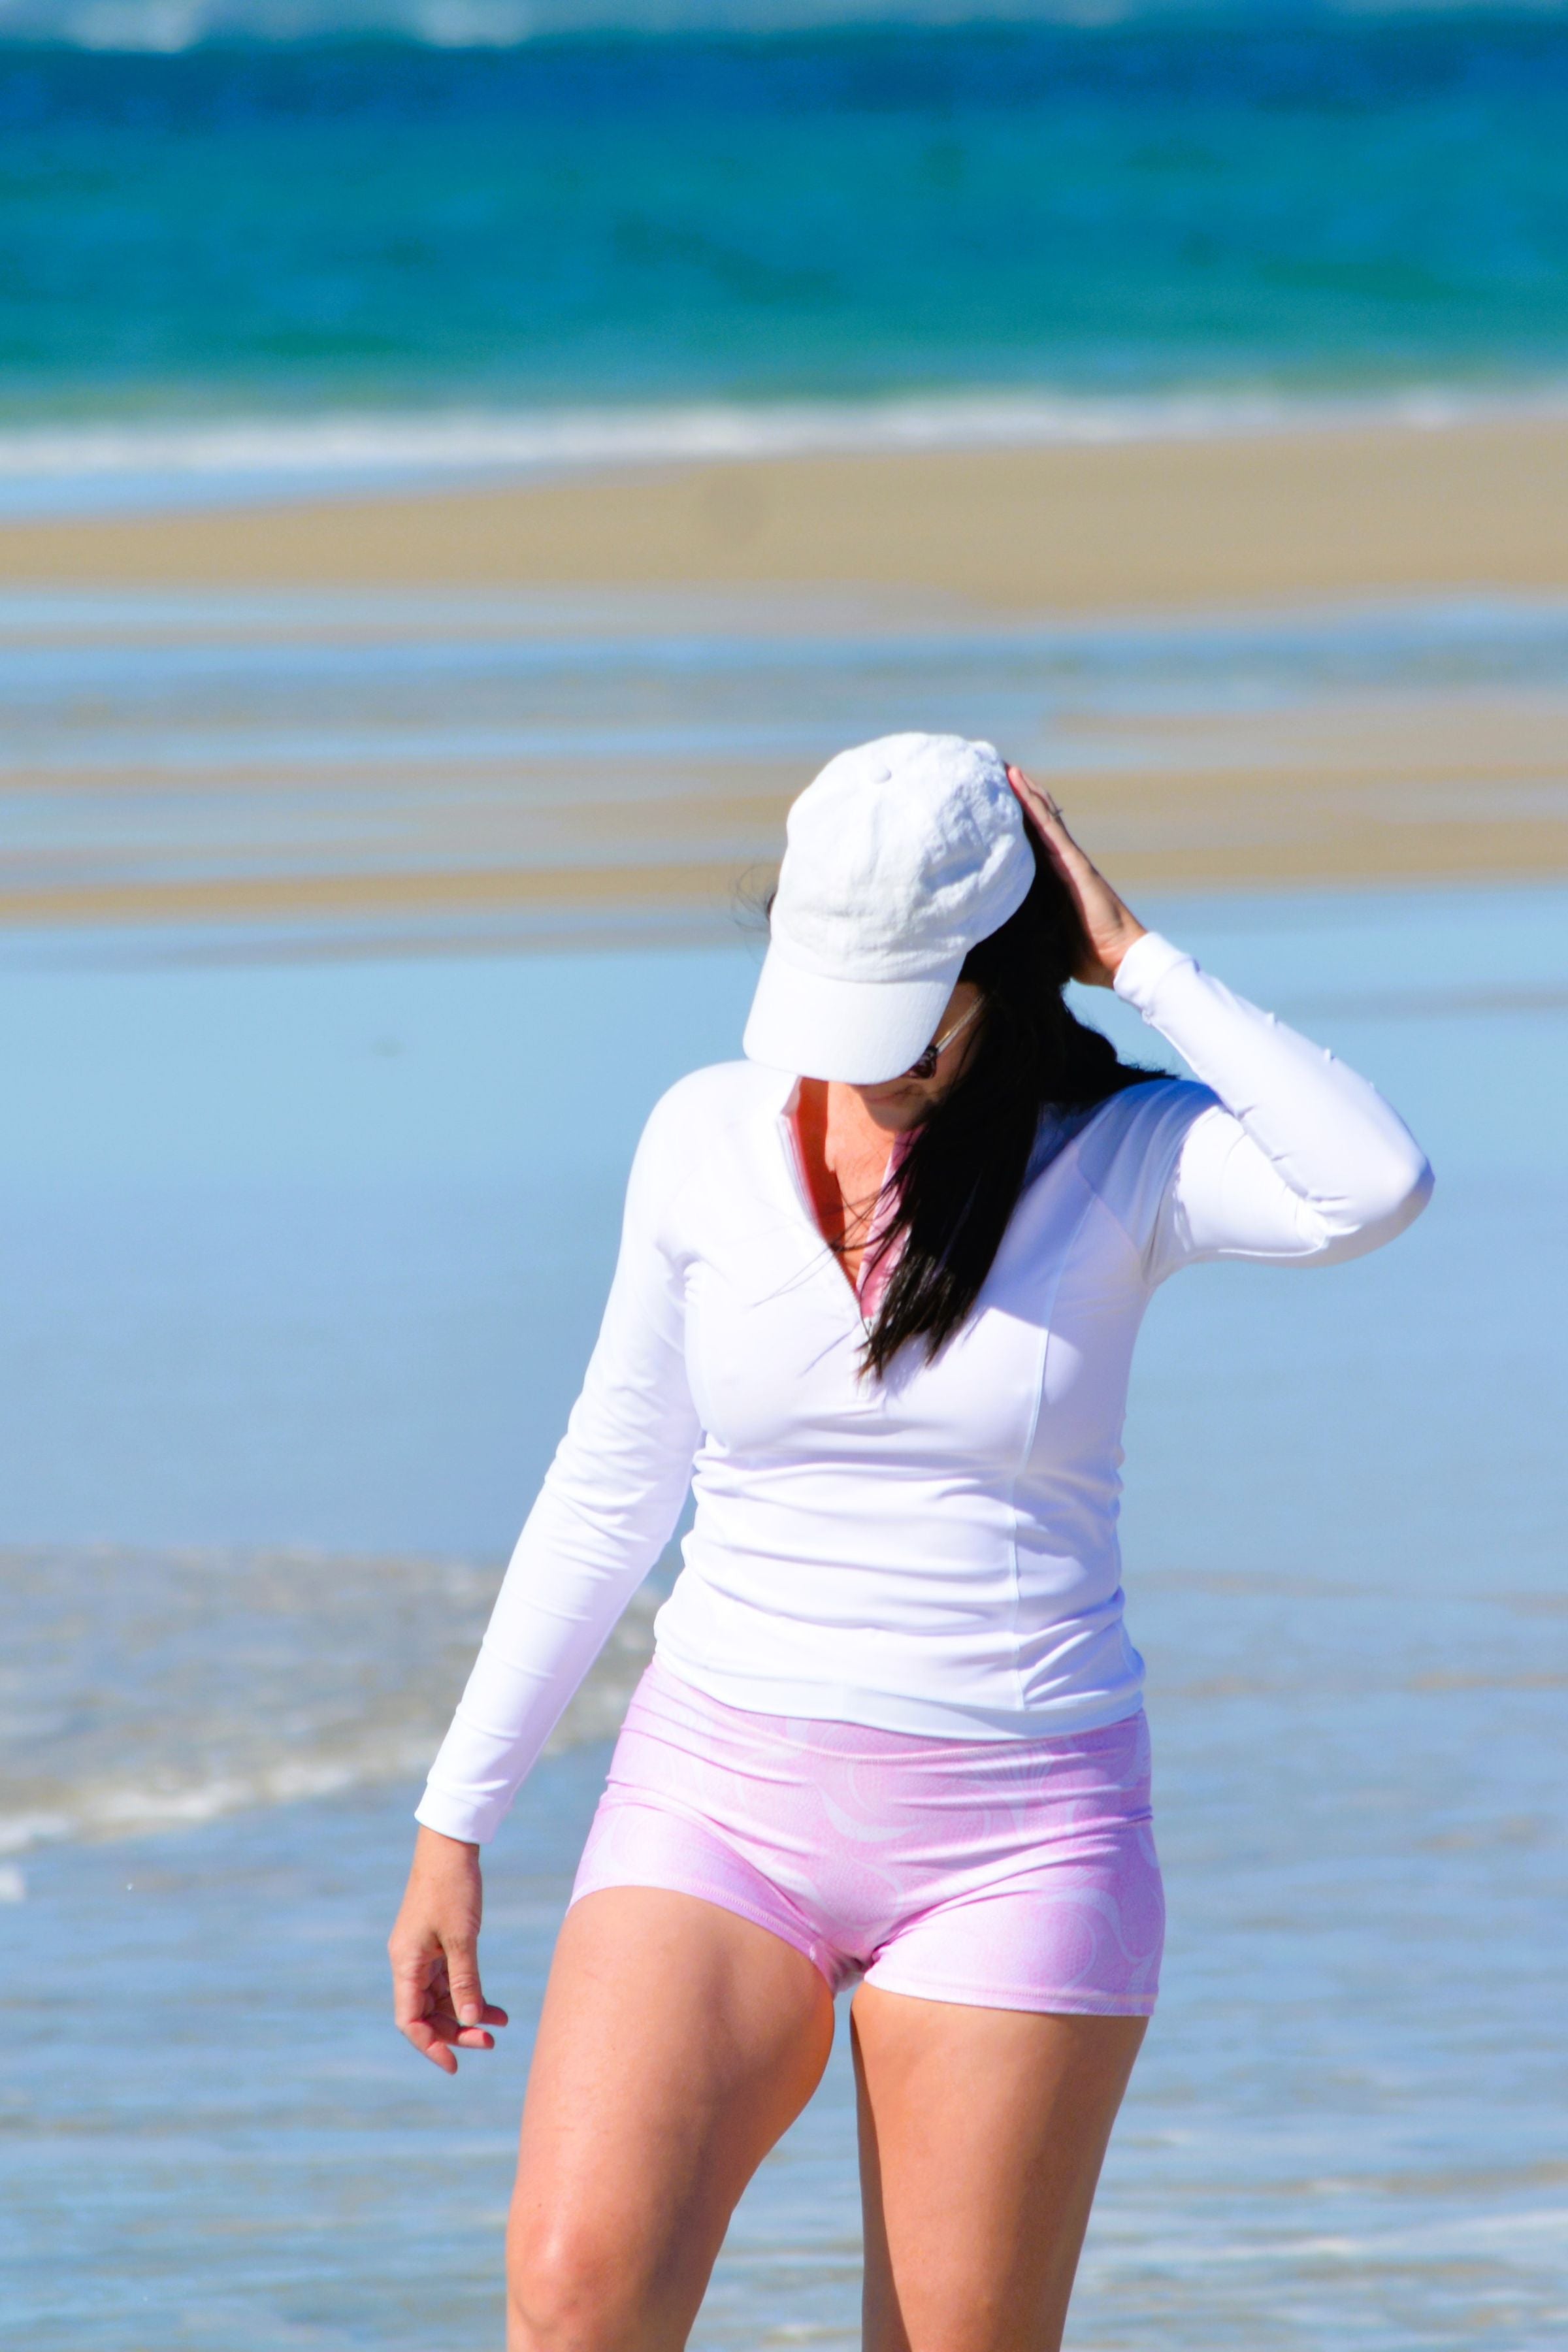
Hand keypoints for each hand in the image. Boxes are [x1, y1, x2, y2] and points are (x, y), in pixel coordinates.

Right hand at [389, 1825, 508, 2073]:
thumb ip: (465, 1981)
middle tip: (490, 2042)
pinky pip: (452, 1980)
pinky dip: (471, 1993)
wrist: (451, 1845)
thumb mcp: (462, 1937)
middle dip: (457, 2031)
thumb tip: (469, 2020)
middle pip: (427, 2014)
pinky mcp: (438, 1945)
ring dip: (468, 2013)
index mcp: (405, 1963)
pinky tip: (496, 2008)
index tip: (455, 2064)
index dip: (430, 2046)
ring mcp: (423, 1954)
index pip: (410, 2021)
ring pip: (442, 1999)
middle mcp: (409, 1963)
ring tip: (501, 2024)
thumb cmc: (453, 1887)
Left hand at [1006, 766, 1145, 988]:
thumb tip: (993, 932)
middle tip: (989, 770)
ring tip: (1000, 766)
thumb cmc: (1086, 955)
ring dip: (1022, 790)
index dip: (1013, 818)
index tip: (990, 799)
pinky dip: (1032, 803)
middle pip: (1036, 820)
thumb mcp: (1046, 935)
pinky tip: (1016, 782)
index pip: (1030, 840)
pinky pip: (1049, 827)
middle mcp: (1062, 862)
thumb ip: (1027, 924)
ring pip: (1041, 815)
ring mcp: (1069, 860)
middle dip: (1016, 796)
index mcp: (1054, 878)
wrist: (1120, 961)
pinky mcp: (1074, 865)